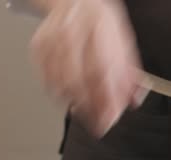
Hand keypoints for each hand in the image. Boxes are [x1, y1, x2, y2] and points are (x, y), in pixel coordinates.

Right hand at [31, 0, 147, 136]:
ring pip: (61, 83)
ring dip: (76, 106)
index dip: (107, 98)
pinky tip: (71, 101)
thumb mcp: (123, 42)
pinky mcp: (38, 48)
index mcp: (99, 26)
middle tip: (100, 126)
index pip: (102, 69)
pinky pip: (47, 80)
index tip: (111, 118)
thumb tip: (132, 101)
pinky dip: (59, 96)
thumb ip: (128, 73)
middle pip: (78, 80)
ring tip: (87, 115)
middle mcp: (72, 32)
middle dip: (91, 109)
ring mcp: (52, 40)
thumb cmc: (100, 21)